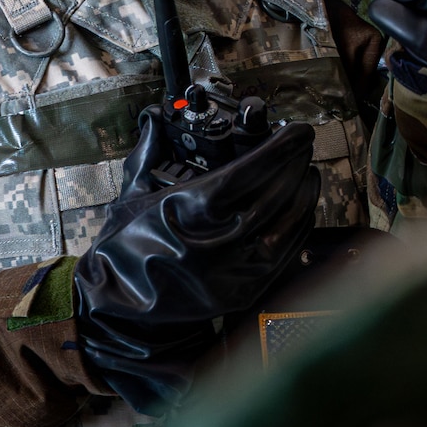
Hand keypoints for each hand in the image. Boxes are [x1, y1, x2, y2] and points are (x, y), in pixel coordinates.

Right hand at [74, 106, 318, 414]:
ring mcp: (232, 272)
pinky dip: (299, 225)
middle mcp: (214, 243)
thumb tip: (154, 118)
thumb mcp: (131, 196)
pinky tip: (302, 206)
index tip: (298, 131)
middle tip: (303, 145)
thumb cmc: (123, 247)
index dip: (279, 148)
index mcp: (187, 213)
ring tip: (308, 170)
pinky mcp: (242, 291)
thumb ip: (150, 154)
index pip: (248, 172)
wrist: (119, 307)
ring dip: (304, 192)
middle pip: (274, 195)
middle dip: (295, 164)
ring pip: (287, 224)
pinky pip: (285, 252)